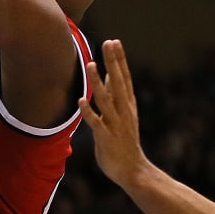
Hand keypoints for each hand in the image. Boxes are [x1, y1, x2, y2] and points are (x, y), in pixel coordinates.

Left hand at [79, 39, 147, 188]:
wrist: (133, 171)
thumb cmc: (125, 143)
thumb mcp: (123, 116)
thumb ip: (115, 97)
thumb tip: (108, 76)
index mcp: (128, 106)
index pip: (124, 78)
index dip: (119, 60)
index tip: (115, 42)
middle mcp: (123, 112)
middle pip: (117, 83)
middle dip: (112, 62)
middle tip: (108, 43)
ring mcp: (116, 124)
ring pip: (105, 99)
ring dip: (97, 81)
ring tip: (90, 64)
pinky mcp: (106, 138)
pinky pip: (96, 123)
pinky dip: (89, 111)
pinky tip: (81, 100)